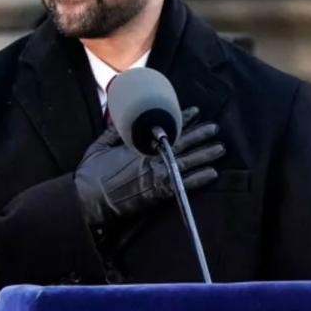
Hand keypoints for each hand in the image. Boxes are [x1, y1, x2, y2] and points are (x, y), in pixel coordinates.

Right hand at [74, 107, 222, 228]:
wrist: (90, 199)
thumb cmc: (91, 174)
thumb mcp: (98, 146)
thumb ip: (113, 132)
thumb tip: (121, 118)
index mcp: (138, 144)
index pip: (165, 128)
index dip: (181, 119)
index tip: (194, 111)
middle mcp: (151, 157)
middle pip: (181, 142)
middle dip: (200, 133)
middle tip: (214, 127)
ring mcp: (157, 174)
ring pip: (188, 160)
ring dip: (205, 153)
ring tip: (220, 147)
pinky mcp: (159, 192)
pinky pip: (185, 184)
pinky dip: (199, 179)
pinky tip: (212, 173)